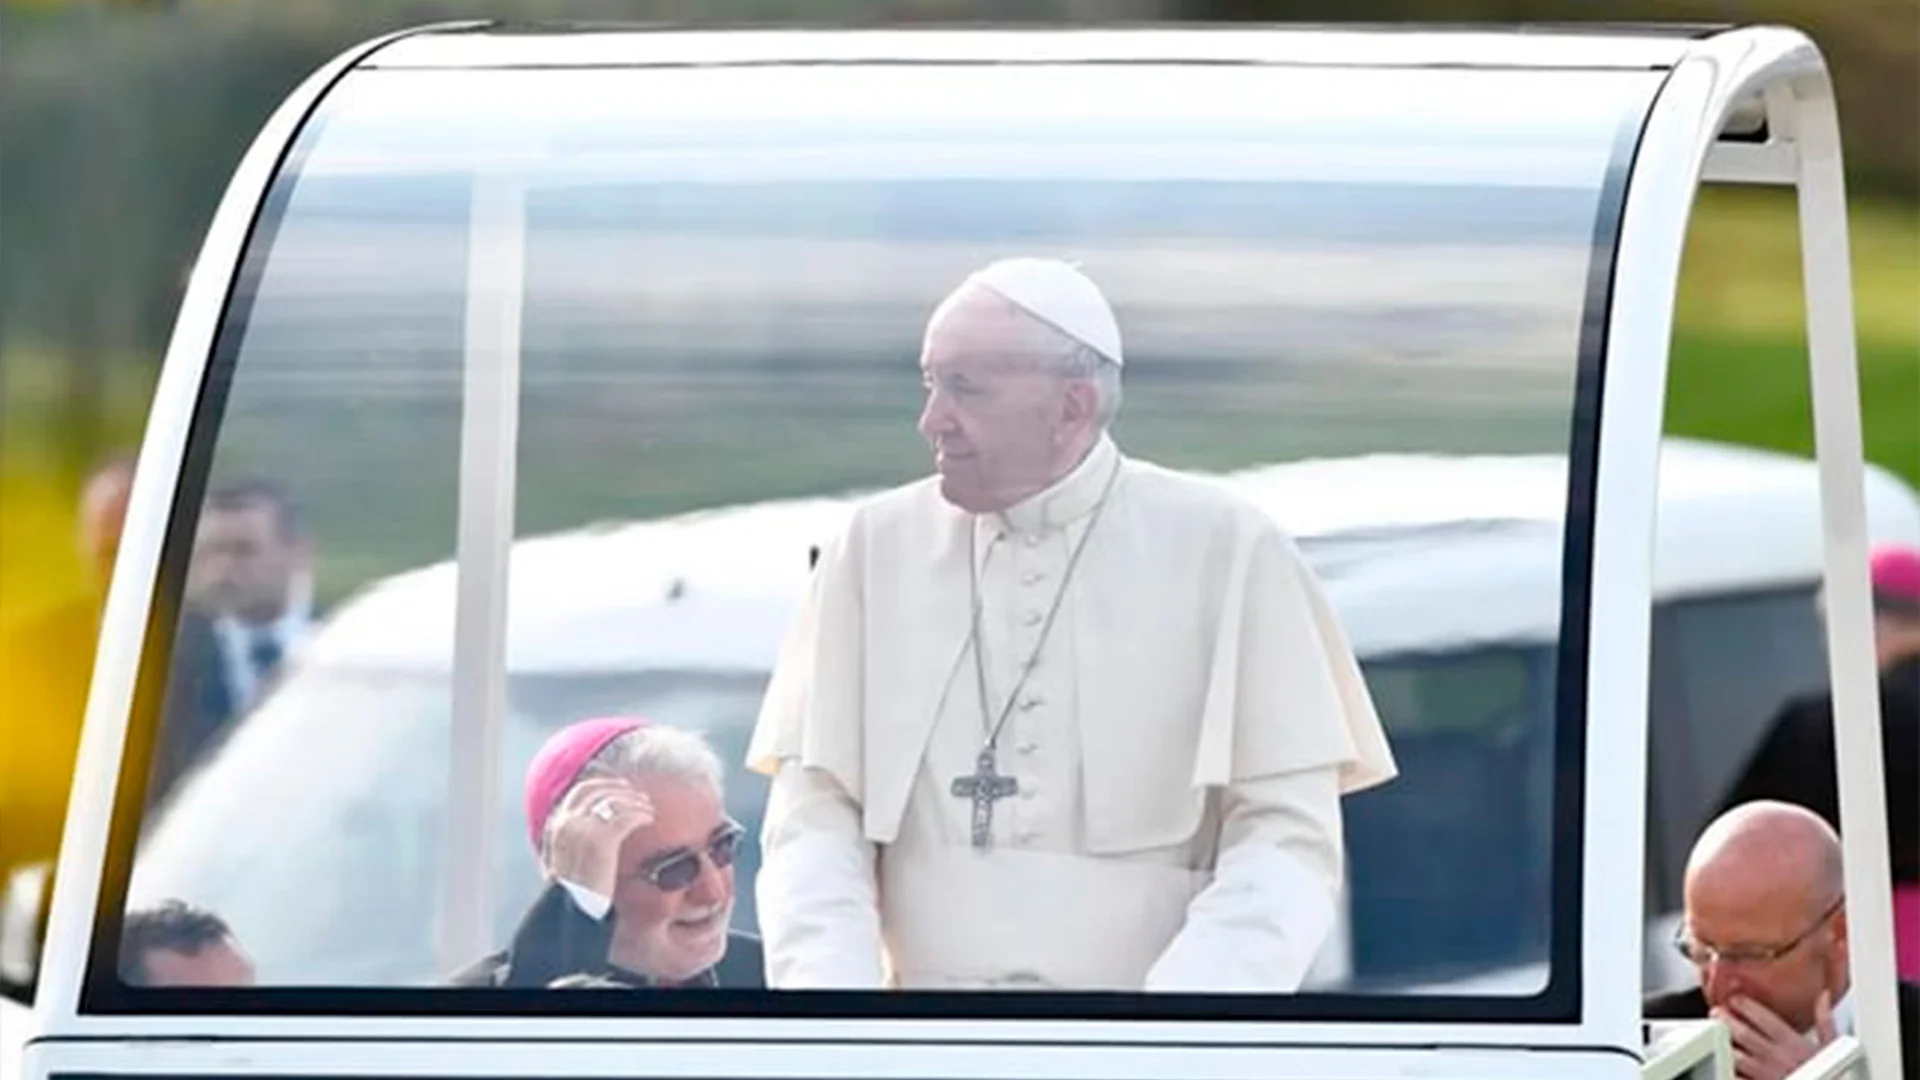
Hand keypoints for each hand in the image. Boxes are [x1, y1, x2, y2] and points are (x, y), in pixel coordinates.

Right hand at [544, 777, 653, 897]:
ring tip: (648, 810)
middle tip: (640, 797)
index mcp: (555, 827)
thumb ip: (572, 840)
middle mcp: (566, 824)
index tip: (621, 788)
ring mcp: (582, 831)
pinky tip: (648, 819)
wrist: (574, 914)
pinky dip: (639, 814)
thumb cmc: (574, 893)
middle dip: (622, 791)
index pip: (581, 791)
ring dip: (635, 802)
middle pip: (599, 792)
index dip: (604, 785)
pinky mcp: (601, 842)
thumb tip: (595, 822)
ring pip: (614, 802)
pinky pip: (625, 818)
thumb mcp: (565, 862)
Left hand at [1714, 991, 1837, 1079]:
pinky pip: (1738, 1078)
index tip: (1734, 998)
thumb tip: (1824, 996)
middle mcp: (1779, 1058)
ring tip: (1714, 1033)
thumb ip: (1826, 1021)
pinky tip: (1721, 1059)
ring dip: (1724, 1043)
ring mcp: (1767, 1075)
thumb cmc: (1830, 1075)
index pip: (1767, 1019)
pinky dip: (1728, 1068)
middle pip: (1745, 1034)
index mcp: (1794, 1044)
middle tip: (1716, 1011)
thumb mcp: (1833, 1048)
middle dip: (1727, 1021)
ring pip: (1737, 1056)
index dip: (1747, 1006)